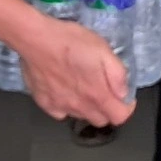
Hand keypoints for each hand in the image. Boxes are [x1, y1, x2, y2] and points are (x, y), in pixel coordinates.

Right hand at [18, 18, 132, 127]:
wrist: (36, 39)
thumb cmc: (71, 42)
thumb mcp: (103, 49)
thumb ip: (117, 74)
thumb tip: (124, 93)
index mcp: (97, 94)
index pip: (119, 117)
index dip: (125, 107)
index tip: (122, 95)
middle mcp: (80, 107)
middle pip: (100, 120)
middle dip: (106, 108)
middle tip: (102, 88)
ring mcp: (60, 107)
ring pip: (80, 116)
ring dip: (86, 107)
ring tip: (81, 85)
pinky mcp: (44, 103)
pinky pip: (60, 112)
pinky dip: (65, 105)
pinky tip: (63, 89)